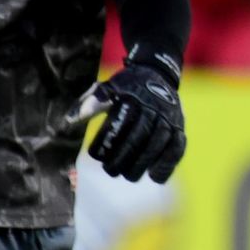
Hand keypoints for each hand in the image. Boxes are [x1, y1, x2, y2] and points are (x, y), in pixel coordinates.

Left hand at [65, 60, 185, 181]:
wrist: (158, 73)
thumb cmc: (126, 87)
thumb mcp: (107, 87)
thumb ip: (90, 103)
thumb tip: (69, 122)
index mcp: (135, 96)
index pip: (121, 122)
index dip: (108, 141)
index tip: (94, 155)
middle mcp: (155, 106)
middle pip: (140, 136)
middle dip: (124, 157)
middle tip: (111, 170)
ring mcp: (170, 117)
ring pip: (159, 144)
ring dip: (143, 163)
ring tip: (130, 175)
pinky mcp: (180, 127)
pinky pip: (177, 148)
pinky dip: (167, 163)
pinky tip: (155, 176)